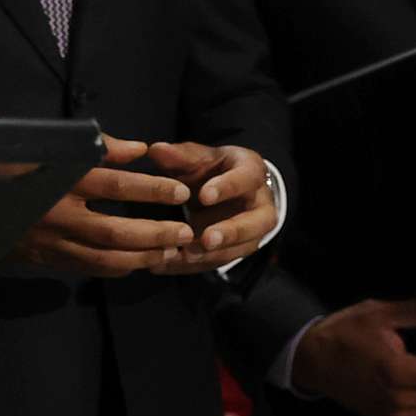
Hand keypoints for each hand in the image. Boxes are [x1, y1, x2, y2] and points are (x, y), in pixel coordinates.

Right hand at [8, 135, 198, 276]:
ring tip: (171, 251)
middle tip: (185, 231)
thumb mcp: (45, 147)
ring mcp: (51, 241)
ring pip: (105, 257)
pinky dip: (118, 268)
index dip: (150, 189)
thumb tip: (138, 149)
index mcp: (58, 180)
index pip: (114, 186)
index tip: (179, 191)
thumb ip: (95, 147)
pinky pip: (89, 268)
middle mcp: (56, 215)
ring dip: (143, 257)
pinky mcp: (47, 258)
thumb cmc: (9, 168)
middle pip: (115, 230)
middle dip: (155, 232)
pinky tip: (139, 263)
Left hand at [149, 141, 280, 273]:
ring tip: (182, 256)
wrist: (225, 186)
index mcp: (251, 172)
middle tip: (206, 240)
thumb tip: (156, 149)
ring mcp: (253, 230)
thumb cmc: (210, 168)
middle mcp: (260, 204)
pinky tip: (166, 265)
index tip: (204, 196)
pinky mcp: (238, 249)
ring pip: (240, 247)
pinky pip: (220, 261)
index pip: (245, 179)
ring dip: (212, 255)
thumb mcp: (198, 157)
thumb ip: (179, 155)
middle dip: (231, 232)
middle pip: (255, 222)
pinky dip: (194, 266)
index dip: (227, 188)